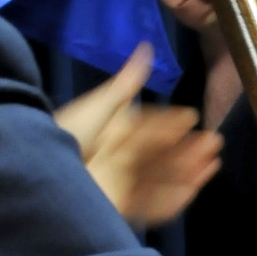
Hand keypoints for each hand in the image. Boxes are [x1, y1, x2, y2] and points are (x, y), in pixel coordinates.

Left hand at [54, 43, 222, 226]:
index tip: (192, 117)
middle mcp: (116, 158)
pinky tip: (195, 187)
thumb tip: (147, 48)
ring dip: (188, 171)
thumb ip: (126, 85)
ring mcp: (119, 184)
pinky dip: (175, 198)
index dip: (169, 123)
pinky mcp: (120, 207)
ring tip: (212, 162)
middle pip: (158, 155)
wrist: (43, 171)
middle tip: (213, 141)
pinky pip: (152, 205)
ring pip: (160, 178)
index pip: (146, 127)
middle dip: (186, 149)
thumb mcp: (99, 106)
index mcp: (109, 133)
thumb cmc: (69, 134)